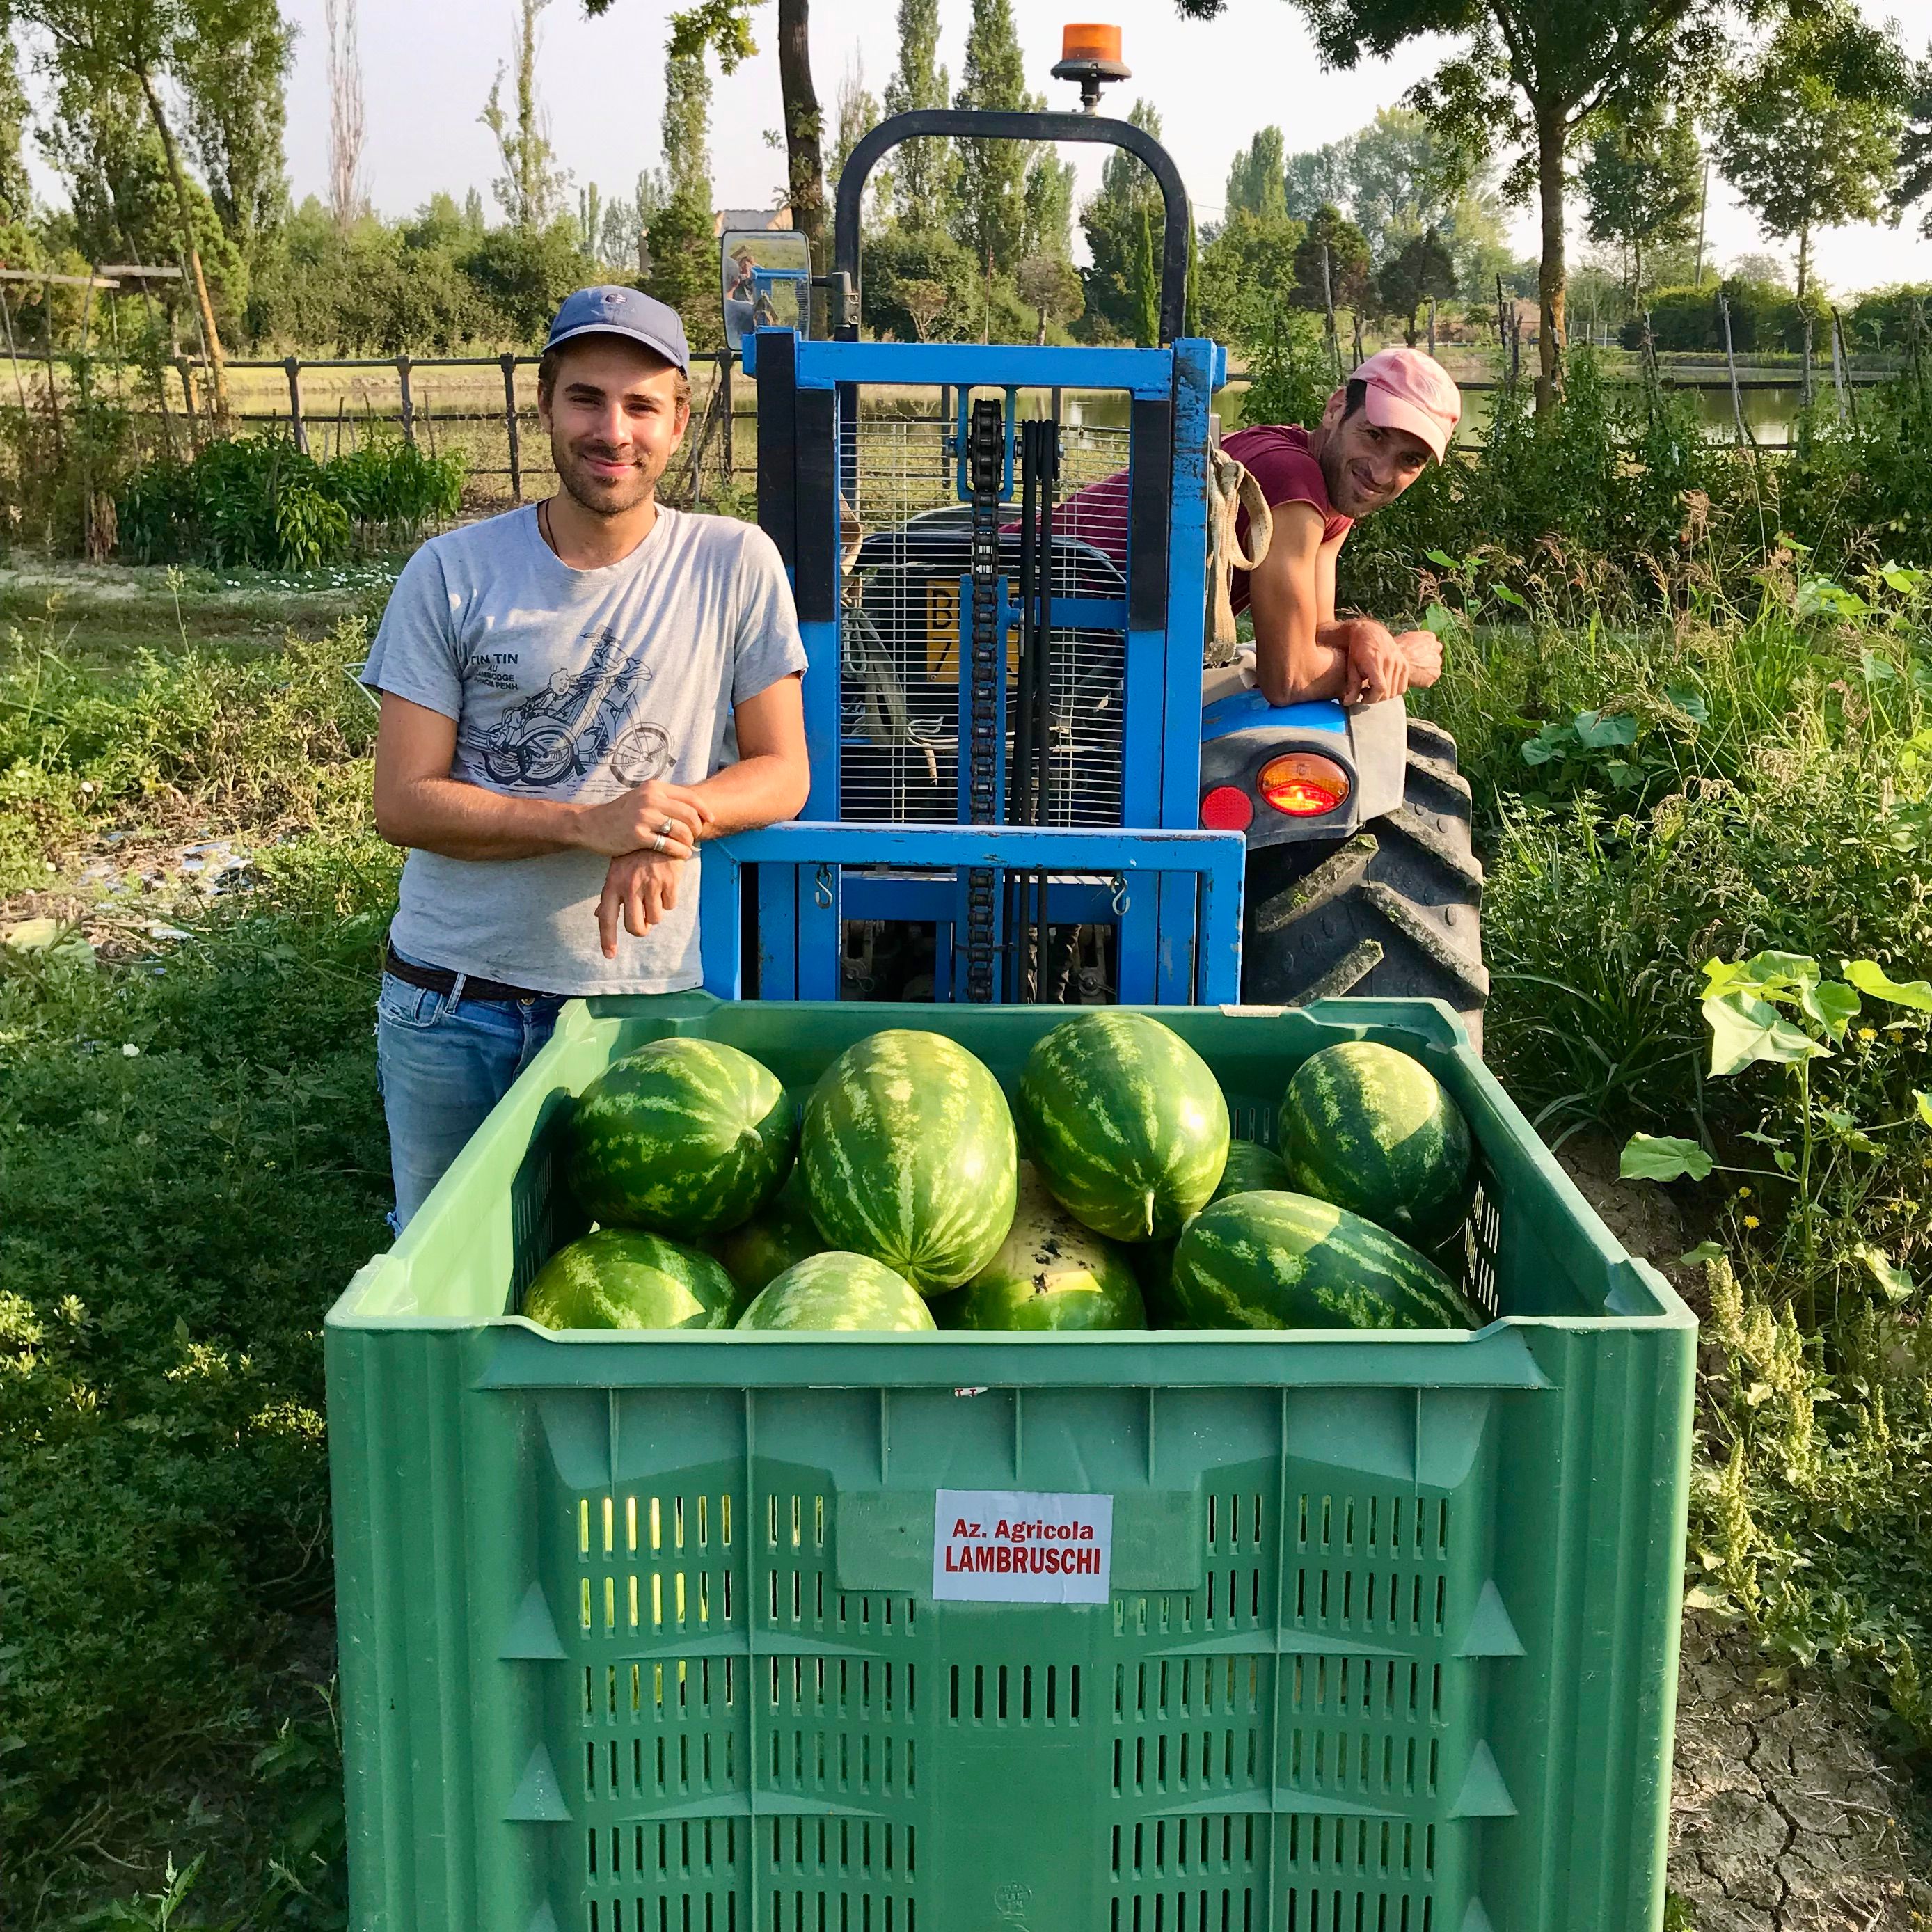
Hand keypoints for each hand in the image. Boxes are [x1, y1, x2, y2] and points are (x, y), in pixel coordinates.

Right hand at [571, 780, 712, 859]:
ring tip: (687, 847)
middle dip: (697, 829)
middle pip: (689, 815)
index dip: (704, 810)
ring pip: (681, 831)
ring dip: (689, 842)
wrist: (592, 825)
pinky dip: (679, 852)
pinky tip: (680, 854)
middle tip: (695, 837)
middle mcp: (650, 799)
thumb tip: (692, 808)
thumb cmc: (621, 813)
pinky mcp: (637, 835)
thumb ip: (664, 799)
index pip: (690, 797)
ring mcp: (643, 817)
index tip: (710, 820)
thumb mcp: (642, 798)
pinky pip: (669, 845)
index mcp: (654, 788)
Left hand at [597, 851, 684, 956]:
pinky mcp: (669, 882)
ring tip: (656, 892)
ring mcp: (650, 884)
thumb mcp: (617, 869)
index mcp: (613, 883)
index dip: (607, 938)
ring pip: (655, 918)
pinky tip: (667, 883)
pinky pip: (670, 905)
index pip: (606, 917)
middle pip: (635, 926)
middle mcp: (630, 886)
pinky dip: (670, 899)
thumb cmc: (636, 853)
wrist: (662, 830)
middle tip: (645, 920)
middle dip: (642, 928)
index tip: (610, 955)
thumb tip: (598, 915)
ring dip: (657, 911)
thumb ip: (610, 893)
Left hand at [1342, 622, 1411, 705]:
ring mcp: (1400, 662)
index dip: (1371, 698)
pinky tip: (1383, 684)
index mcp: (1376, 662)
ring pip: (1395, 692)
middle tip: (1365, 693)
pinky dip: (1394, 691)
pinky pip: (1402, 687)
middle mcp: (1390, 662)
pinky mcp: (1405, 664)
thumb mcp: (1351, 667)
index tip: (1362, 697)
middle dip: (1375, 698)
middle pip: (1387, 693)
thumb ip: (1352, 687)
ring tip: (1372, 688)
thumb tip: (1348, 703)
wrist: (1369, 632)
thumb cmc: (1357, 650)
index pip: (1380, 689)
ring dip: (1383, 695)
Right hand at [1394, 629, 1442, 687]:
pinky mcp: (1434, 675)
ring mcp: (1437, 662)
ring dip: (1425, 671)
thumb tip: (1413, 645)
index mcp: (1429, 637)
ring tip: (1412, 673)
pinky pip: (1429, 678)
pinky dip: (1422, 680)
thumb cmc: (1395, 651)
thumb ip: (1415, 640)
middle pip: (1434, 656)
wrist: (1393, 664)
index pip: (1431, 644)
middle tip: (1415, 665)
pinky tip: (1413, 678)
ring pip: (1433, 668)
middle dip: (1427, 661)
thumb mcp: (1405, 638)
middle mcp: (1437, 648)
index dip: (1424, 651)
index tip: (1417, 655)